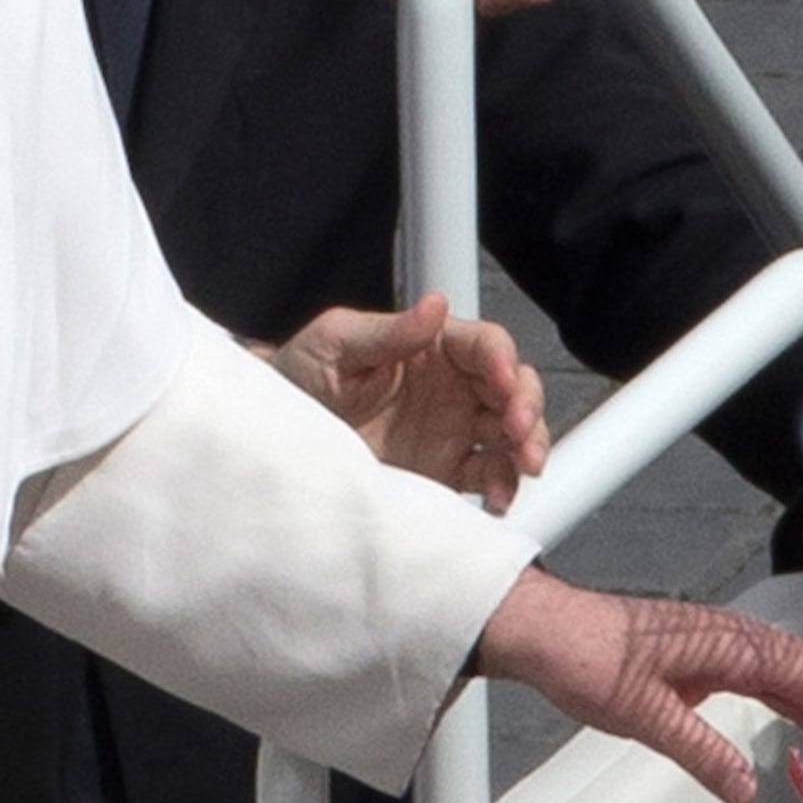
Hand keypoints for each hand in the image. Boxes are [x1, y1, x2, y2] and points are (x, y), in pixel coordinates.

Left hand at [264, 295, 546, 511]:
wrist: (275, 442)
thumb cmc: (298, 379)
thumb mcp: (334, 343)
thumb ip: (387, 330)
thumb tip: (434, 307)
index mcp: (431, 347)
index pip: (485, 346)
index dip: (502, 359)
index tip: (502, 378)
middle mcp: (452, 387)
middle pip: (514, 388)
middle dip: (527, 407)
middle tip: (517, 428)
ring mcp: (453, 431)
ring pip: (513, 433)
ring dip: (527, 447)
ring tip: (521, 466)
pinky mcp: (447, 471)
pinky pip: (489, 476)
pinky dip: (503, 486)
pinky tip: (497, 495)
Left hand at [470, 572, 802, 802]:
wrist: (551, 631)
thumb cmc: (590, 659)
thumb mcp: (645, 718)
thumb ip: (701, 753)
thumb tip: (746, 789)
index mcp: (734, 645)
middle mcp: (740, 637)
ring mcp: (728, 642)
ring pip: (801, 673)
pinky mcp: (712, 652)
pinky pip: (772, 675)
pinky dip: (796, 705)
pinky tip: (796, 733)